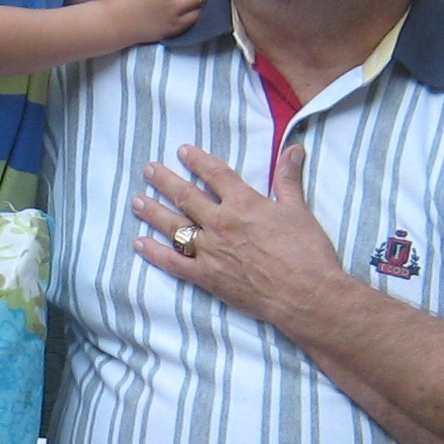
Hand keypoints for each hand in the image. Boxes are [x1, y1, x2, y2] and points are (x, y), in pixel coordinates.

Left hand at [131, 138, 347, 323]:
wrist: (305, 295)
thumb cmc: (306, 252)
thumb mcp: (299, 210)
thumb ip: (288, 178)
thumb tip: (293, 148)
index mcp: (243, 203)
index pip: (214, 174)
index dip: (197, 160)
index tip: (183, 151)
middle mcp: (221, 223)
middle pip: (185, 196)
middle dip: (164, 180)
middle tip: (149, 169)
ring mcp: (210, 251)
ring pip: (174, 226)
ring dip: (152, 212)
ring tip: (137, 201)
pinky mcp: (206, 278)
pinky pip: (173, 263)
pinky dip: (154, 253)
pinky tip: (139, 244)